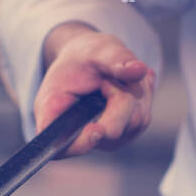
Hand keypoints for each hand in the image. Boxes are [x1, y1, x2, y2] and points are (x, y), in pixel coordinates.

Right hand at [35, 22, 154, 156]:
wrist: (89, 60)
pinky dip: (142, 97)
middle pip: (111, 131)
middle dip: (121, 98)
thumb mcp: (97, 48)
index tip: (97, 130)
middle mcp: (75, 134)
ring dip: (134, 95)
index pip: (60, 147)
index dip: (80, 144)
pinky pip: (142, 121)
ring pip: (133, 124)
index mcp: (52, 113)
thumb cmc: (85, 56)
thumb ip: (115, 59)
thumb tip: (138, 70)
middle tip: (111, 76)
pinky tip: (129, 83)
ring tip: (119, 77)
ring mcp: (100, 140)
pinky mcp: (119, 137)